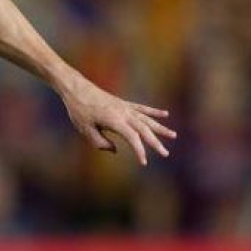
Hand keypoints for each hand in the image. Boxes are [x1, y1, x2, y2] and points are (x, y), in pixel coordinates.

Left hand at [58, 74, 174, 165]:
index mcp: (115, 120)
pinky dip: (154, 112)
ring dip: (160, 128)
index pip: (133, 138)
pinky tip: (165, 114)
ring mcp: (125, 107)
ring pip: (147, 119)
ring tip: (173, 135)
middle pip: (144, 129)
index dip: (140, 151)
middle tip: (165, 154)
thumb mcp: (85, 129)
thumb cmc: (79, 109)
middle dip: (155, 142)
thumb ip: (100, 143)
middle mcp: (123, 113)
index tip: (144, 162)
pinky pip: (142, 108)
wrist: (76, 88)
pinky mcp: (123, 103)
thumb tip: (115, 150)